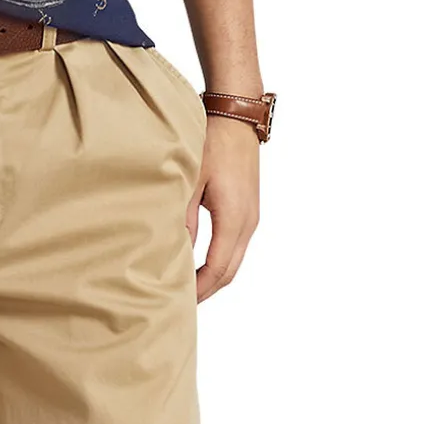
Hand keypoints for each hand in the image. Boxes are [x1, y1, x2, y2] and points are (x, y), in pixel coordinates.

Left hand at [187, 115, 260, 300]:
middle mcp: (248, 223)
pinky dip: (218, 262)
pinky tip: (198, 264)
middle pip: (229, 272)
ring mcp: (251, 218)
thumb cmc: (211, 142)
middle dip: (206, 291)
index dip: (199, 290)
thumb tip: (173, 252)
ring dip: (212, 278)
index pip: (217, 269)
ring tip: (186, 289)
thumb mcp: (190, 180)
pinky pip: (234, 247)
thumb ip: (183, 218)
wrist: (236, 118)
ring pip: (233, 261)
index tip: (179, 303)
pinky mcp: (248, 211)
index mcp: (234, 218)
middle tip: (180, 304)